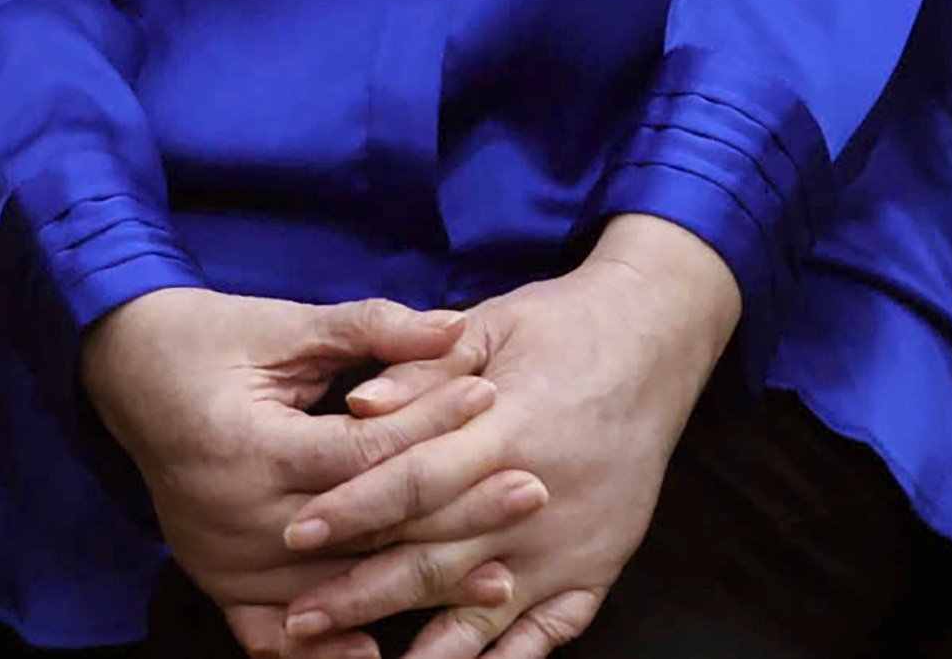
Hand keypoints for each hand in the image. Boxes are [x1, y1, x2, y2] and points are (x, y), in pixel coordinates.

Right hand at [82, 290, 510, 625]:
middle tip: (529, 494)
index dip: (431, 426)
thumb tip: (454, 326)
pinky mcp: (217, 580)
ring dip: (416, 586)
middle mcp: (236, 517)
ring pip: (337, 588)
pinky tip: (381, 651)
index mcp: (250, 447)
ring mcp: (224, 559)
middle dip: (453, 512)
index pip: (361, 453)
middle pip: (363, 531)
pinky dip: (327, 648)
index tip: (492, 398)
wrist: (127, 373)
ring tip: (498, 576)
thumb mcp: (285, 325)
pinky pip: (274, 635)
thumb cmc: (211, 340)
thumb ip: (369, 329)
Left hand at [285, 215, 744, 656]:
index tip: (295, 534)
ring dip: (420, 647)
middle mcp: (535, 497)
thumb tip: (357, 404)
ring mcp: (568, 543)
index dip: (352, 510)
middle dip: (361, 593)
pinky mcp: (597, 569)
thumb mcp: (491, 325)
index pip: (415, 482)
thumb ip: (423, 367)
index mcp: (505, 430)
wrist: (656, 341)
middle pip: (436, 558)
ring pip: (482, 610)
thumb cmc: (559, 327)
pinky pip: (547, 634)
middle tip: (300, 619)